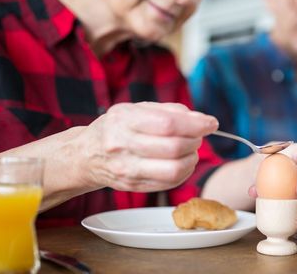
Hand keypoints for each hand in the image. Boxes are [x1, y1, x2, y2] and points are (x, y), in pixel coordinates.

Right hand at [79, 102, 217, 191]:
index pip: (168, 124)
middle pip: (174, 148)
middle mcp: (122, 146)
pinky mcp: (134, 186)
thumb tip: (201, 119)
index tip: (211, 123)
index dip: (196, 124)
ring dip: (192, 158)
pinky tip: (183, 162)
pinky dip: (185, 172)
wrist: (85, 155)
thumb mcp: (136, 109)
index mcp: (124, 120)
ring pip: (174, 169)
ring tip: (191, 149)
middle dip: (196, 140)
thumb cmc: (116, 128)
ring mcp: (127, 170)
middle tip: (199, 136)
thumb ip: (169, 111)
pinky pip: (170, 183)